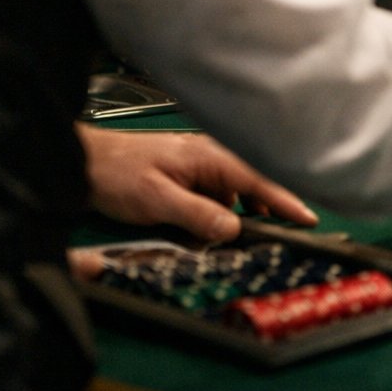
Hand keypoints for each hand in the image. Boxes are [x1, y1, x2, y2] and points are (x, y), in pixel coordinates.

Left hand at [78, 124, 317, 243]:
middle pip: (253, 184)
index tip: (309, 218)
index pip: (258, 181)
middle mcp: (210, 157)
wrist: (82, 163)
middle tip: (286, 231)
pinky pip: (217, 193)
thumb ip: (198, 215)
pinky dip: (224, 210)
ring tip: (253, 233)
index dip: (286, 201)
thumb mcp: (157, 199)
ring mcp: (199, 165)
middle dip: (271, 207)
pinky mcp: (187, 175)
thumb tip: (234, 230)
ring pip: (235, 191)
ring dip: (244, 211)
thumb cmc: (117, 175)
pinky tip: (216, 227)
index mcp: (209, 158)